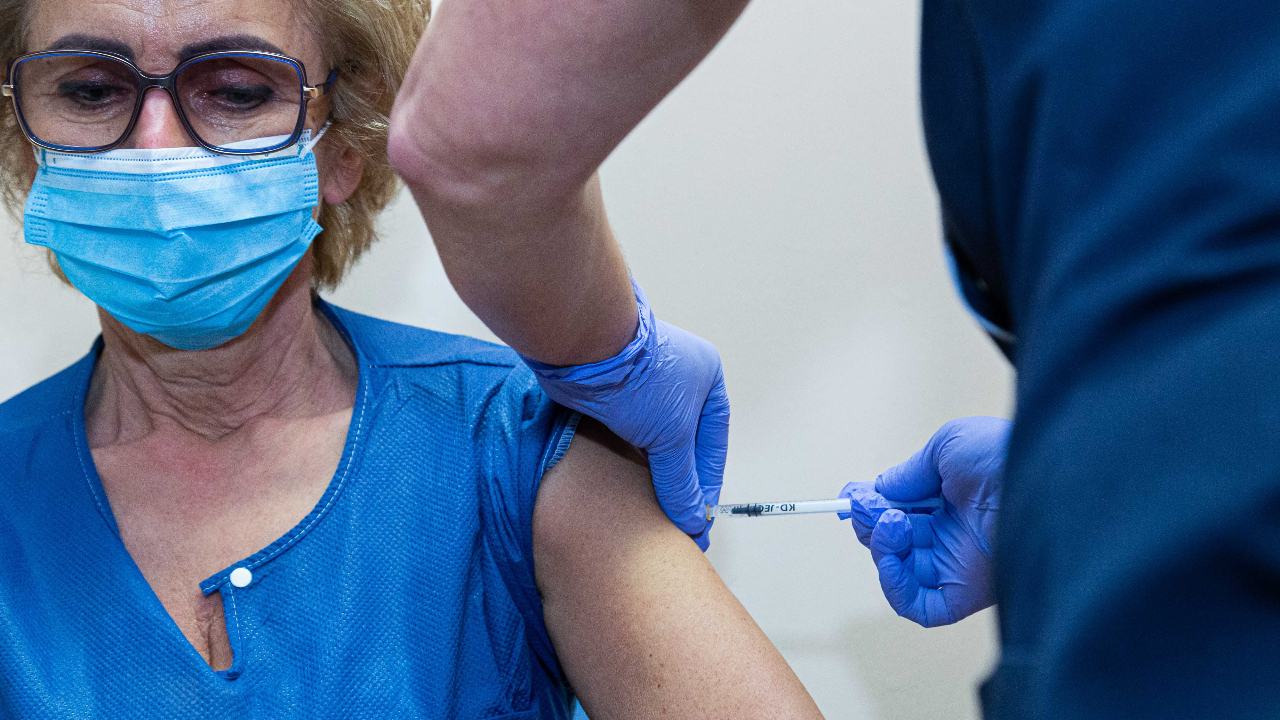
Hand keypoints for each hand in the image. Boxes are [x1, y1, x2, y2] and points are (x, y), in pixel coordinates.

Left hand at [521, 279, 728, 550]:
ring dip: (651, 471)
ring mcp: (644, 384)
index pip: (712, 443)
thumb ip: (682, 481)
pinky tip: (624, 483)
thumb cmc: (637, 375)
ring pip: (652, 439)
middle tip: (675, 518)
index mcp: (706, 377)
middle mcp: (678, 378)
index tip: (698, 517)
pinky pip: (626, 434)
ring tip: (650, 508)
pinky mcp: (613, 392)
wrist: (582, 346)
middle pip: (683, 443)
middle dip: (678, 480)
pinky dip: (627, 459)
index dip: (706, 484)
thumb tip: (693, 518)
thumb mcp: (671, 435)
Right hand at [840, 416, 1007, 625]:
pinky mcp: (966, 593)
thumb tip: (879, 490)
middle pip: (893, 543)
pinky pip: (920, 606)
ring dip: (881, 548)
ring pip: (899, 572)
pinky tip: (892, 559)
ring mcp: (958, 566)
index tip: (850, 497)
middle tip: (871, 507)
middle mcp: (952, 536)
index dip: (870, 507)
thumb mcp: (947, 446)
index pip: (898, 513)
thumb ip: (910, 472)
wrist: (1044, 477)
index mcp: (950, 502)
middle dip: (871, 523)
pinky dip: (895, 588)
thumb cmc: (1004, 455)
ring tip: (894, 523)